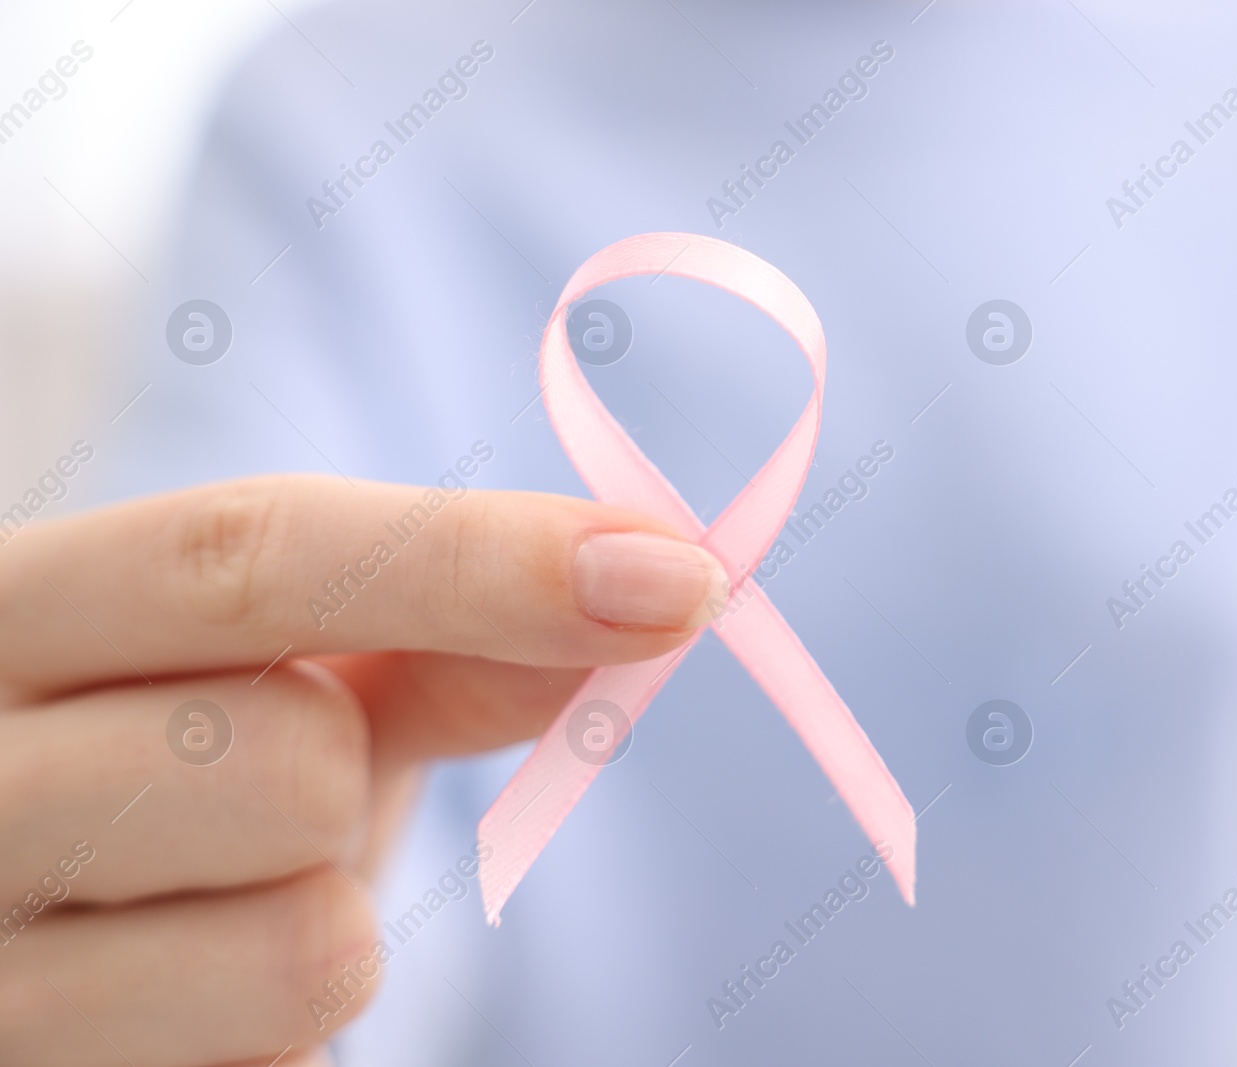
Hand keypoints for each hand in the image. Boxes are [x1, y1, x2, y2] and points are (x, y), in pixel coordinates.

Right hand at [0, 474, 726, 1065]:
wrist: (28, 927)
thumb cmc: (180, 764)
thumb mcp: (290, 676)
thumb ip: (445, 632)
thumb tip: (646, 590)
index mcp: (17, 612)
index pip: (244, 551)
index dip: (482, 559)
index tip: (676, 578)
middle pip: (288, 761)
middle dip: (350, 778)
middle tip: (286, 790)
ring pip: (305, 951)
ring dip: (329, 929)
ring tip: (228, 911)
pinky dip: (286, 1039)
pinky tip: (192, 1006)